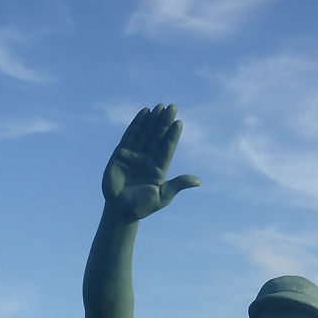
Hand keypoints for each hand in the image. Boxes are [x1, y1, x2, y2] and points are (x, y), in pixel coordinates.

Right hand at [102, 104, 199, 220]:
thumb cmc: (142, 207)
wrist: (120, 211)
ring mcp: (135, 155)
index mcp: (159, 169)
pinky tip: (144, 112)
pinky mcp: (121, 153)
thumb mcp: (162, 197)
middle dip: (164, 123)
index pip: (167, 149)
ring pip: (146, 133)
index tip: (179, 123)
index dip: (173, 136)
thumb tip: (198, 181)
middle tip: (172, 107)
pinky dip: (137, 124)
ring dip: (153, 120)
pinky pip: (130, 135)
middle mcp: (148, 159)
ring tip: (160, 107)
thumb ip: (177, 185)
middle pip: (158, 137)